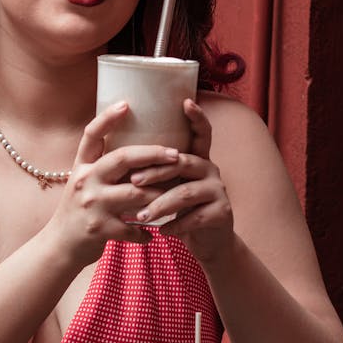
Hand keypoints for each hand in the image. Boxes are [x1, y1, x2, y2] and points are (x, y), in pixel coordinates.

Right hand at [47, 101, 179, 261]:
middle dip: (153, 154)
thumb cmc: (77, 212)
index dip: (107, 118)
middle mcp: (86, 181)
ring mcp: (93, 205)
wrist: (59, 247)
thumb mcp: (83, 183)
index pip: (92, 135)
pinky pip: (133, 228)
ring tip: (177, 193)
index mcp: (82, 167)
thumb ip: (102, 167)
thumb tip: (135, 150)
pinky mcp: (101, 229)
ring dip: (160, 194)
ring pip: (136, 193)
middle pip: (122, 158)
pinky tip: (154, 234)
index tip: (126, 103)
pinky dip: (146, 232)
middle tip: (176, 154)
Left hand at [127, 99, 233, 261]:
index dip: (196, 117)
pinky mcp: (222, 213)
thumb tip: (120, 157)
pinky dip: (175, 225)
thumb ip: (158, 172)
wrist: (207, 242)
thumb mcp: (170, 187)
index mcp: (197, 159)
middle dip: (156, 172)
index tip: (186, 101)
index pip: (200, 134)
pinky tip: (161, 232)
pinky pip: (195, 217)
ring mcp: (219, 191)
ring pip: (186, 192)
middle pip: (182, 163)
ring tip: (142, 216)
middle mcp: (210, 170)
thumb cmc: (180, 211)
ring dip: (160, 204)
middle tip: (134, 181)